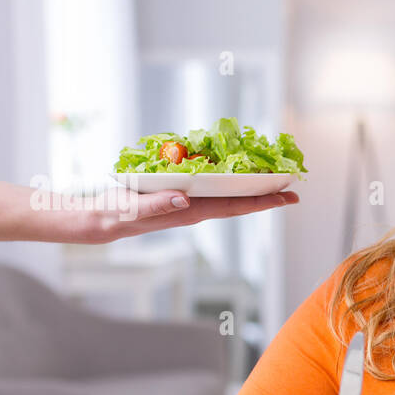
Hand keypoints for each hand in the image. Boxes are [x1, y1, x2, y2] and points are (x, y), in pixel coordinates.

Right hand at [65, 187, 299, 243]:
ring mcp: (188, 204)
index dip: (263, 201)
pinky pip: (211, 189)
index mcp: (189, 211)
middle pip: (238, 203)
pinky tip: (235, 175)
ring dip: (251, 190)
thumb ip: (158, 205)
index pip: (234, 206)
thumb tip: (186, 200)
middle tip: (294, 189)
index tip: (288, 197)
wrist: (100, 219)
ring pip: (227, 197)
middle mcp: (194, 209)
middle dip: (267, 197)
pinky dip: (228, 183)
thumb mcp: (134, 209)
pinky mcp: (178, 197)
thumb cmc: (115, 214)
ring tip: (273, 182)